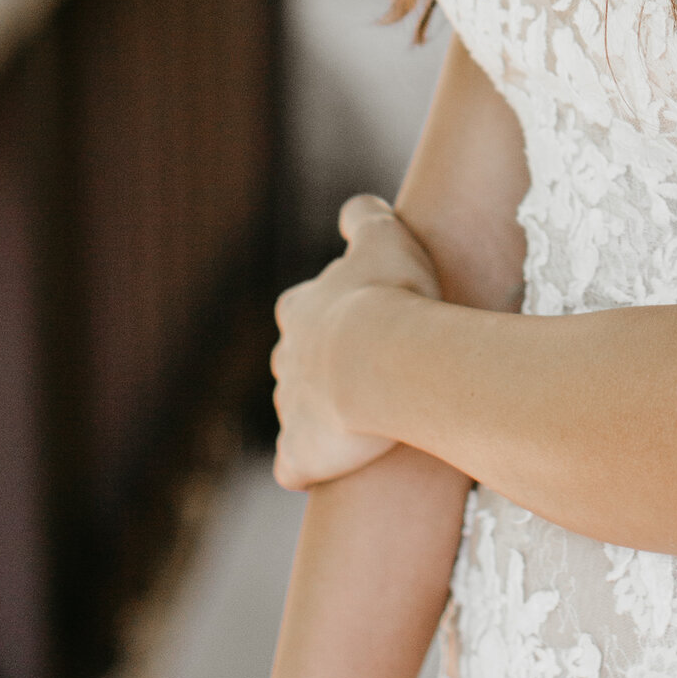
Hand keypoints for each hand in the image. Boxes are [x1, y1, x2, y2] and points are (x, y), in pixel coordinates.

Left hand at [271, 198, 442, 489]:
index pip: (302, 310)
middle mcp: (286, 358)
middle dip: (322, 370)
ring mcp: (289, 410)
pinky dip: (308, 468)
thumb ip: (366, 217)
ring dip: (323, 418)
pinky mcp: (298, 456)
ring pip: (297, 415)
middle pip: (296, 363)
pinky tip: (336, 470)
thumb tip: (358, 208)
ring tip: (364, 425)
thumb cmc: (390, 295)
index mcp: (300, 309)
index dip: (330, 317)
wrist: (383, 361)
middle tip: (367, 375)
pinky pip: (295, 466)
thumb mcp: (384, 237)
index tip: (363, 321)